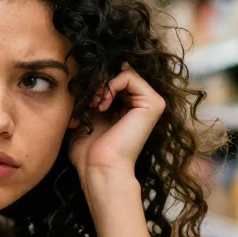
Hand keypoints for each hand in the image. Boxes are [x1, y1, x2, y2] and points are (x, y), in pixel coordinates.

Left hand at [69, 63, 165, 182]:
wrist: (99, 168)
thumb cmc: (89, 149)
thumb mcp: (86, 114)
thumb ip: (92, 94)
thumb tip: (92, 69)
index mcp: (129, 106)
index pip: (112, 77)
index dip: (95, 83)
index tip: (84, 101)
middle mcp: (142, 103)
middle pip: (117, 72)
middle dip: (98, 83)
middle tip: (88, 103)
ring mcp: (151, 102)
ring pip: (122, 71)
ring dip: (102, 85)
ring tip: (94, 105)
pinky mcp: (154, 103)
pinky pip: (128, 75)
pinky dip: (110, 85)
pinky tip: (102, 105)